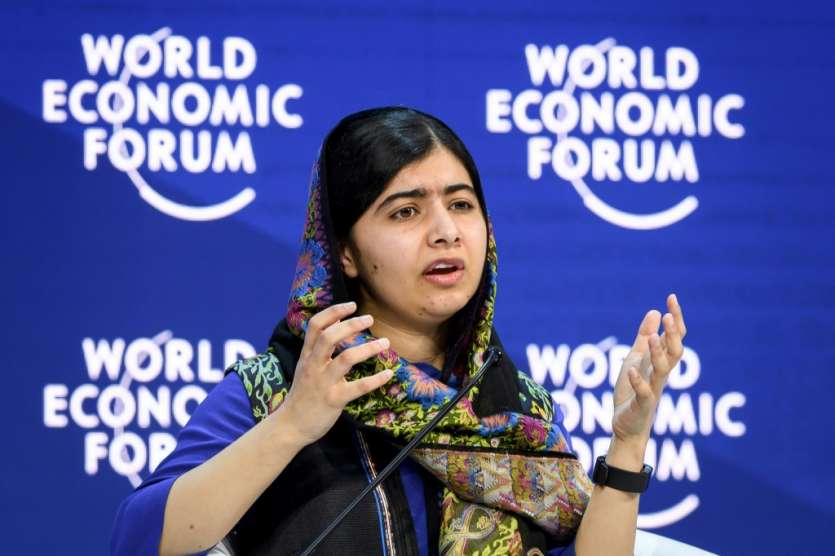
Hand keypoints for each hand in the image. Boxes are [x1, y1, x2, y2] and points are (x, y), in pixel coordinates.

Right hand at [276, 302, 392, 446]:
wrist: (291, 426)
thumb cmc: (303, 395)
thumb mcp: (305, 367)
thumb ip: (318, 349)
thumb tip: (337, 326)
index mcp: (307, 356)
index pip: (315, 326)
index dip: (334, 312)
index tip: (352, 305)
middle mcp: (313, 366)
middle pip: (329, 337)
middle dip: (351, 325)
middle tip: (369, 319)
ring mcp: (323, 383)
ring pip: (346, 359)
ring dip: (367, 348)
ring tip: (385, 343)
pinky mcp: (334, 400)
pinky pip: (358, 387)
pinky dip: (376, 380)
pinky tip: (388, 374)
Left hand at [611, 294, 686, 447]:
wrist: (626, 424)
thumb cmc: (633, 391)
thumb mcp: (635, 358)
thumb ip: (645, 337)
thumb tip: (655, 311)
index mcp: (660, 361)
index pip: (674, 337)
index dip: (675, 319)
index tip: (671, 297)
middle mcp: (661, 374)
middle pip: (675, 352)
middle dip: (673, 335)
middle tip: (669, 316)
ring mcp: (653, 390)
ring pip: (662, 371)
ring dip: (658, 354)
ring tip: (653, 338)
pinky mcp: (642, 406)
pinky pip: (645, 394)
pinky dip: (640, 382)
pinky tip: (633, 370)